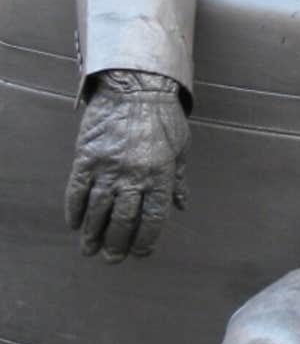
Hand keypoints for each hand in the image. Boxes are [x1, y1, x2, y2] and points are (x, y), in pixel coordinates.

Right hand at [65, 70, 189, 262]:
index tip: (140, 253)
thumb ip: (178, 179)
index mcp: (161, 175)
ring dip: (93, 234)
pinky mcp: (87, 158)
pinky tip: (74, 223)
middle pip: (123, 221)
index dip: (145, 240)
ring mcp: (108, 168)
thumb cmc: (163, 115)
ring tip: (90, 249)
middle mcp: (134, 176)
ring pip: (98, 212)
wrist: (134, 85)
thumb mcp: (181, 146)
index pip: (153, 219)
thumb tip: (181, 205)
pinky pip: (77, 192)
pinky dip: (75, 210)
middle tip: (112, 258)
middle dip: (117, 245)